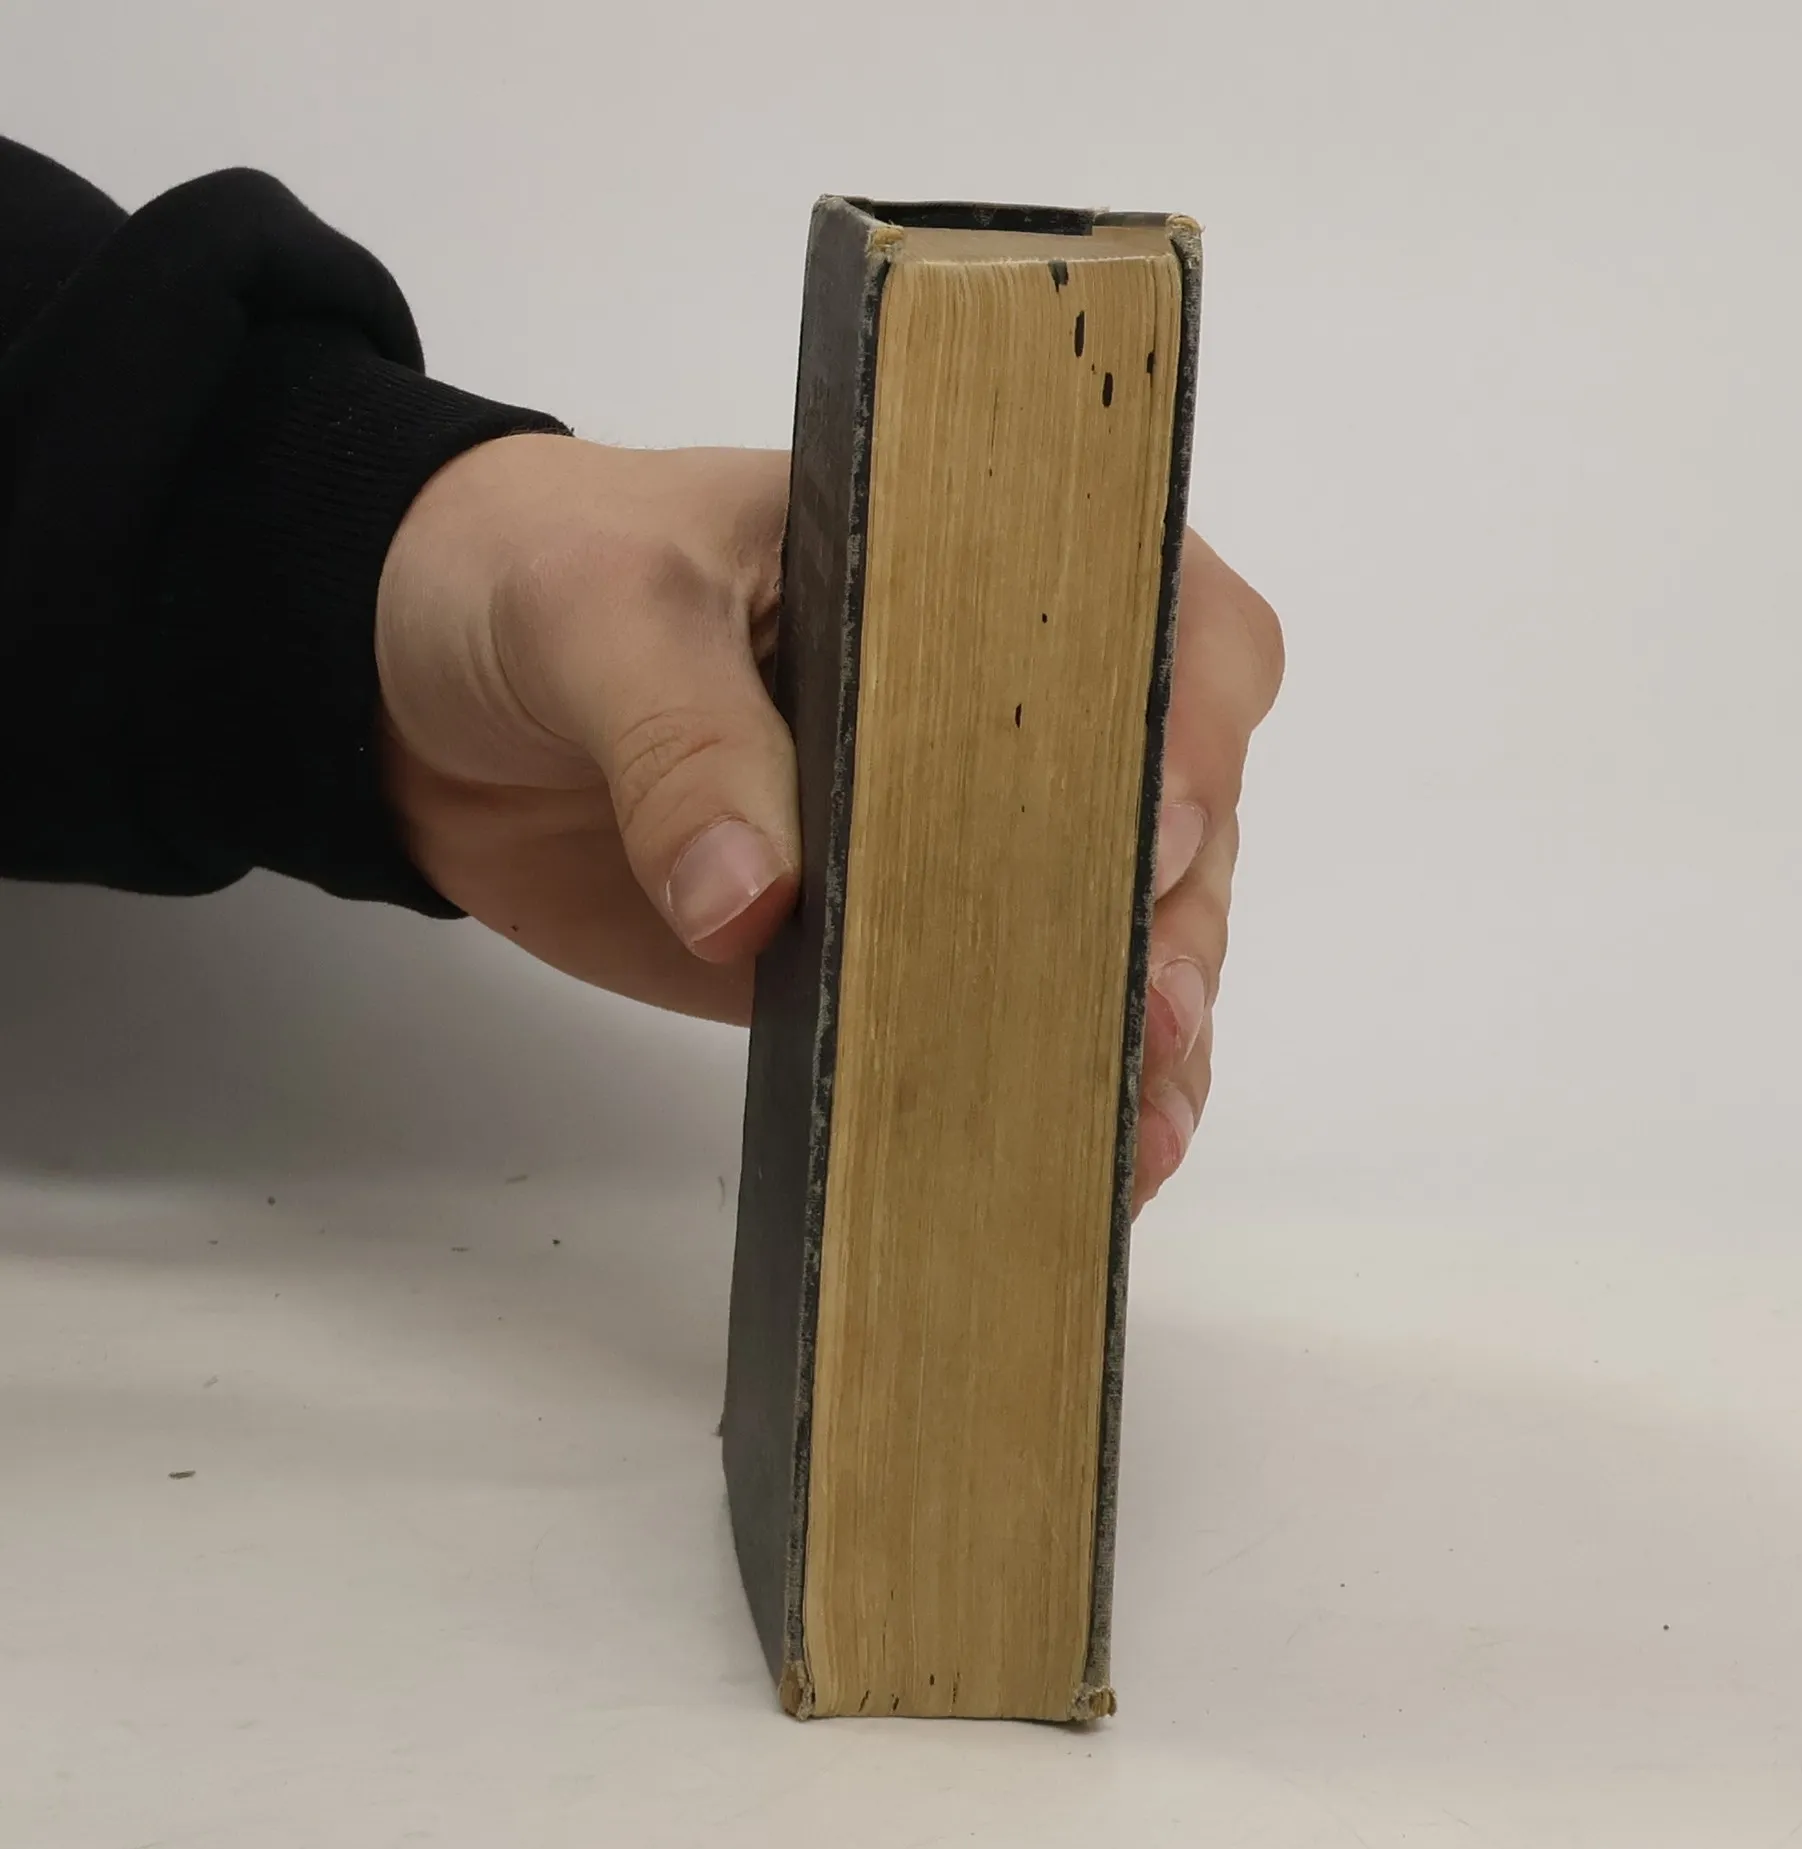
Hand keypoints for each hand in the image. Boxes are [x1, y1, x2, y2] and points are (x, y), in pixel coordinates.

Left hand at [376, 435, 1282, 1207]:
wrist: (429, 691)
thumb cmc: (535, 574)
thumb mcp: (596, 608)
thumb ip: (679, 737)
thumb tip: (756, 903)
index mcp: (965, 559)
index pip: (1147, 614)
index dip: (1185, 718)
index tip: (1154, 827)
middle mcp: (997, 696)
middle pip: (1168, 794)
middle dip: (1181, 908)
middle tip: (1153, 1007)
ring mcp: (957, 829)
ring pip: (1115, 920)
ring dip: (1145, 1020)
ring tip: (1137, 1124)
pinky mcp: (896, 941)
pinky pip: (1005, 1009)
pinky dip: (1056, 1079)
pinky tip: (1086, 1149)